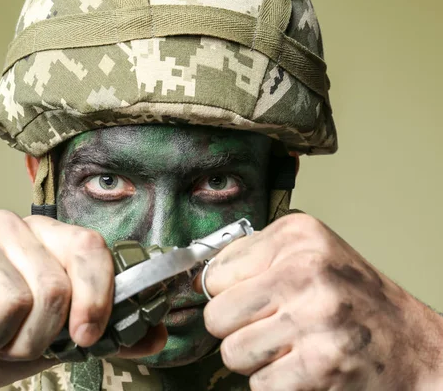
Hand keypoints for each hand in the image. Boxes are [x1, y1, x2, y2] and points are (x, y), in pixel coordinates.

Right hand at [0, 211, 165, 390]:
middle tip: (13, 339)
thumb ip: (103, 333)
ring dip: (3, 339)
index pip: (90, 248)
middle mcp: (11, 225)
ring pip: (18, 300)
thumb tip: (158, 333)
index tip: (86, 334)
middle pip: (56, 284)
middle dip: (39, 334)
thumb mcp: (55, 341)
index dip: (98, 296)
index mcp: (44, 236)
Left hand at [195, 213, 442, 389]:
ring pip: (233, 354)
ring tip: (288, 345)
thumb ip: (253, 256)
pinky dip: (276, 383)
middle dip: (234, 330)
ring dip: (255, 359)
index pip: (215, 274)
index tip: (248, 298)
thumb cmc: (354, 298)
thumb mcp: (309, 252)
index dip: (227, 294)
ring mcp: (314, 320)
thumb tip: (201, 278)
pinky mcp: (321, 366)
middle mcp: (306, 273)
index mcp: (298, 238)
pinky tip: (302, 366)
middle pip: (216, 317)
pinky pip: (260, 385)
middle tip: (266, 326)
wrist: (413, 345)